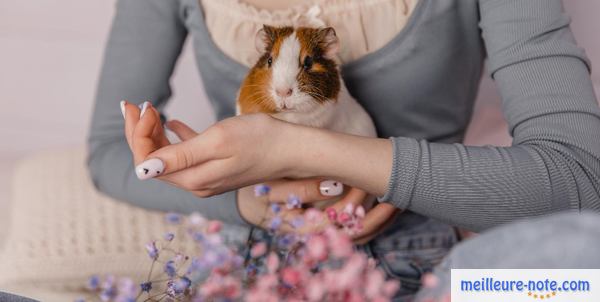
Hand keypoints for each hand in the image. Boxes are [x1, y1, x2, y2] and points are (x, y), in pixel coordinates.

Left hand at [124, 101, 397, 243]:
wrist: (292, 148)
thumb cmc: (260, 140)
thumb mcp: (217, 141)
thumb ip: (180, 155)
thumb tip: (143, 169)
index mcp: (193, 179)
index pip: (148, 161)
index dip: (139, 134)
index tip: (145, 106)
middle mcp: (196, 183)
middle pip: (155, 160)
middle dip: (142, 132)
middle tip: (140, 104)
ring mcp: (206, 177)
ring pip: (168, 156)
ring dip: (156, 133)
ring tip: (151, 109)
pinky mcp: (217, 169)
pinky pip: (187, 154)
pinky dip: (175, 138)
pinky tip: (172, 123)